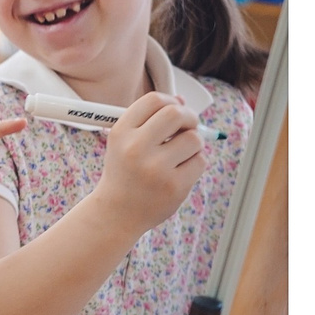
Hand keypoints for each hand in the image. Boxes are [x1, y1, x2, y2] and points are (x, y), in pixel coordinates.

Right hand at [93, 92, 206, 235]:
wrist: (115, 214)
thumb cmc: (124, 173)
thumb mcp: (124, 143)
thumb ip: (150, 120)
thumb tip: (183, 100)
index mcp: (121, 134)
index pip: (154, 100)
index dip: (170, 101)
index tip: (174, 111)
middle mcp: (135, 149)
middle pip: (176, 113)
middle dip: (188, 117)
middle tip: (187, 128)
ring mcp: (155, 169)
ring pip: (193, 139)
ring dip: (192, 144)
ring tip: (179, 156)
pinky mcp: (174, 186)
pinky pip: (199, 162)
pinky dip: (194, 164)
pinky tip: (178, 173)